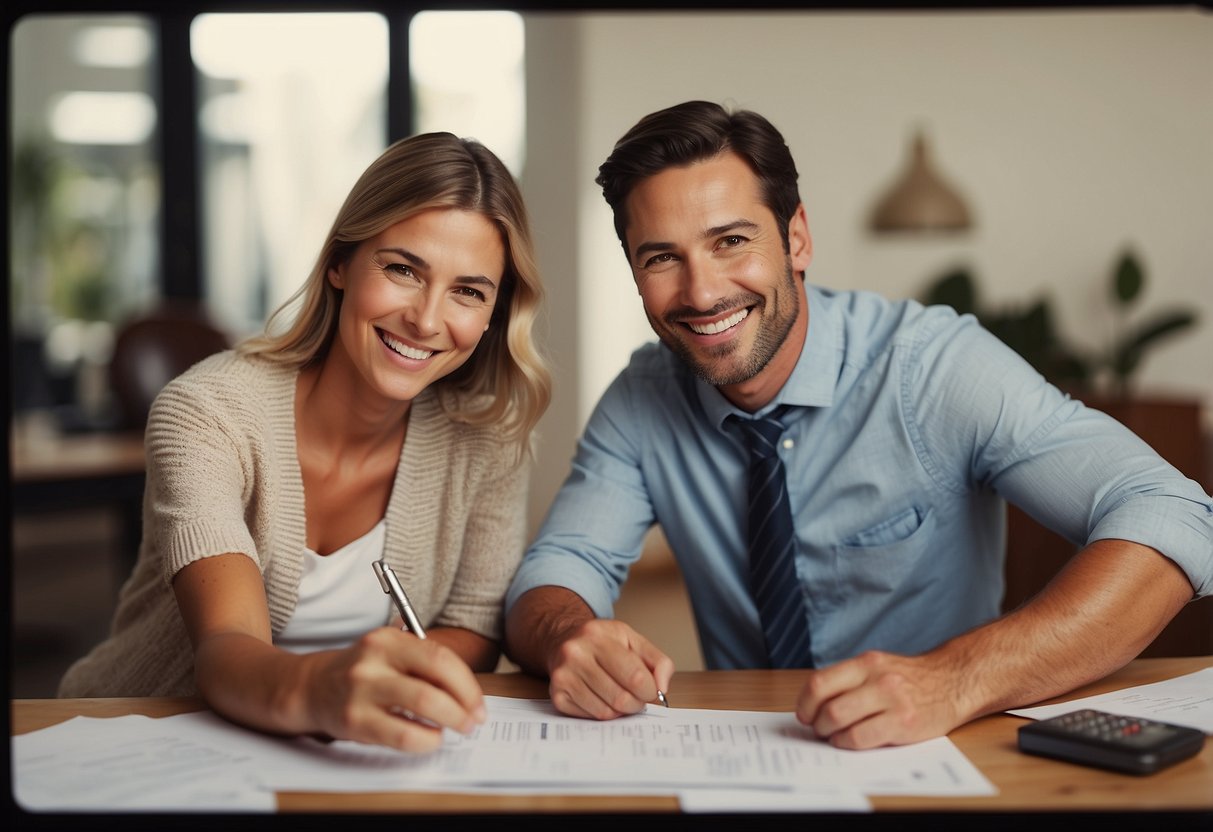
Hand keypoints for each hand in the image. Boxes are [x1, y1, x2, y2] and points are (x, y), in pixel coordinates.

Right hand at [304, 627, 485, 752]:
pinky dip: (425, 740)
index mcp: (388, 639)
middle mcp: (374, 661)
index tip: (478, 703)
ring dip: (449, 722)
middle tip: (473, 720)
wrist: (311, 687)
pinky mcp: (354, 721)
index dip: (467, 684)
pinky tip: (430, 738)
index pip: (440, 657)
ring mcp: (362, 691)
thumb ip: (423, 663)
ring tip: (456, 729)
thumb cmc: (362, 672)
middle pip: (435, 681)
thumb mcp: (389, 652)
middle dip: (464, 705)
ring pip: (422, 705)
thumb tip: (468, 692)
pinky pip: (402, 735)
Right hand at [546, 618, 674, 719]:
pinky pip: (591, 717)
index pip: (635, 676)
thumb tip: (662, 688)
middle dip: (636, 703)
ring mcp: (563, 676)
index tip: (650, 690)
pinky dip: (603, 712)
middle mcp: (576, 654)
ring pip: (606, 711)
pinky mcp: (557, 696)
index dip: (649, 690)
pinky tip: (602, 697)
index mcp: (598, 636)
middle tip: (637, 697)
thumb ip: (657, 661)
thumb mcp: (631, 639)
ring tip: (620, 695)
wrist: (562, 640)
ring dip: (621, 710)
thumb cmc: (600, 641)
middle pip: (621, 698)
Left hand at [794, 650, 966, 748]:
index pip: (820, 682)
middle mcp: (877, 678)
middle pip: (827, 705)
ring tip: (833, 736)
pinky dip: (847, 743)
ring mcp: (891, 700)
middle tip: (818, 729)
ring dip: (829, 734)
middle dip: (816, 722)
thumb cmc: (910, 679)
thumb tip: (814, 703)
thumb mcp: (878, 667)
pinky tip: (849, 741)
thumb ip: (850, 680)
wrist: (953, 681)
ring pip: (840, 720)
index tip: (804, 714)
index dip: (805, 702)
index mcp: (866, 663)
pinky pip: (861, 738)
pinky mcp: (903, 723)